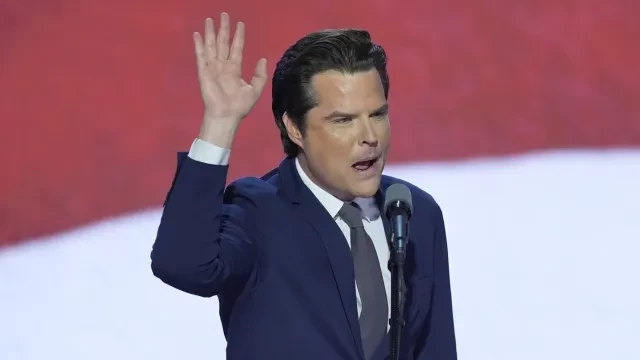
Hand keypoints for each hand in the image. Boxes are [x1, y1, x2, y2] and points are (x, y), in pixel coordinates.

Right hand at [193, 13, 267, 145]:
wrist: (227, 116)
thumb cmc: (240, 106)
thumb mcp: (255, 90)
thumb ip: (260, 74)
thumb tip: (263, 59)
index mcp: (234, 69)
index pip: (237, 48)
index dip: (238, 36)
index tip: (240, 24)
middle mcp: (223, 66)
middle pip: (223, 43)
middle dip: (223, 29)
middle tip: (224, 15)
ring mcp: (212, 68)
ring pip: (211, 46)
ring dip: (210, 33)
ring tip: (209, 19)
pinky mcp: (204, 72)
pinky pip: (201, 56)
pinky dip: (198, 45)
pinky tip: (197, 34)